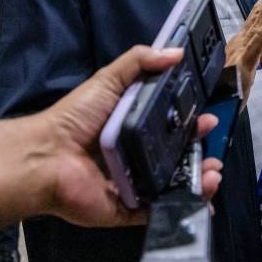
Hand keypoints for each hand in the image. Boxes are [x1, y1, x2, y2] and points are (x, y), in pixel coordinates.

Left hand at [39, 46, 221, 226]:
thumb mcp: (108, 80)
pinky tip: (202, 198)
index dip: (192, 122)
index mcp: (134, 126)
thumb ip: (139, 62)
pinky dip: (183, 206)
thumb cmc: (76, 117)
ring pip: (175, 183)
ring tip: (213, 174)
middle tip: (214, 152)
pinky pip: (160, 210)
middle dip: (201, 154)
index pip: (171, 125)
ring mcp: (135, 183)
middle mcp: (137, 155)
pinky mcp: (129, 208)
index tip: (209, 119)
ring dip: (200, 180)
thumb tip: (177, 51)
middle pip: (178, 156)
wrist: (47, 156)